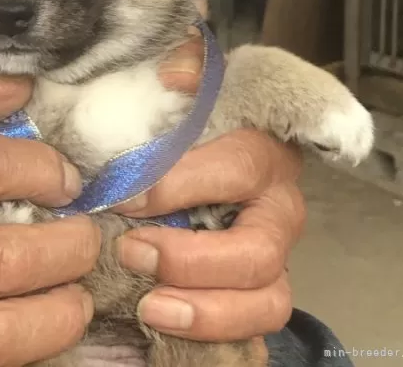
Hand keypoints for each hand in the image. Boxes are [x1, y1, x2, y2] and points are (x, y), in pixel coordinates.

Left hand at [115, 36, 304, 344]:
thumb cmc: (203, 120)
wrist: (222, 147)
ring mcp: (275, 255)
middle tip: (130, 251)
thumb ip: (187, 67)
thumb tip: (170, 72)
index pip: (234, 170)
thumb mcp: (197, 83)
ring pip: (266, 301)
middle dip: (189, 261)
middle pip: (256, 252)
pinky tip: (169, 325)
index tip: (124, 195)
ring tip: (148, 306)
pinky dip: (216, 334)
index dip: (178, 186)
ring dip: (205, 311)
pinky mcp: (260, 288)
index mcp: (263, 154)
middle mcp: (278, 210)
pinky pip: (255, 326)